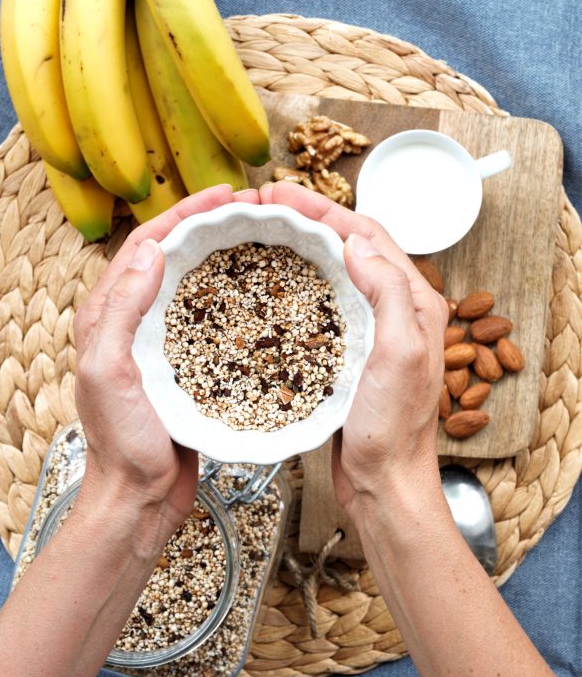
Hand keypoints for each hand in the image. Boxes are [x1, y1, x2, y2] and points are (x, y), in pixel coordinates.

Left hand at [73, 185, 259, 554]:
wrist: (140, 495)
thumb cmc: (123, 443)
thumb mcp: (111, 373)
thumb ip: (122, 312)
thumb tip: (148, 252)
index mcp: (106, 316)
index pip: (143, 247)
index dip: (182, 215)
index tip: (223, 197)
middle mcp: (131, 323)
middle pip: (169, 257)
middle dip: (205, 226)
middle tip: (248, 210)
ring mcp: (159, 342)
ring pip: (190, 283)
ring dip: (218, 255)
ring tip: (256, 238)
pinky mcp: (184, 364)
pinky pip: (206, 317)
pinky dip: (228, 296)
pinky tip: (256, 294)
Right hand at [259, 181, 447, 522]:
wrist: (385, 481)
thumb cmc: (394, 428)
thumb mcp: (400, 355)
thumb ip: (386, 292)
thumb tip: (353, 242)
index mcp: (414, 301)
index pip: (369, 235)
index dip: (324, 209)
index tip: (280, 195)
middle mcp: (396, 309)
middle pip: (351, 246)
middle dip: (309, 218)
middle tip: (263, 205)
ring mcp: (372, 330)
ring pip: (336, 271)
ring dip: (303, 246)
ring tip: (264, 232)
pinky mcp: (350, 352)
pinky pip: (325, 303)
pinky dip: (300, 283)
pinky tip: (275, 284)